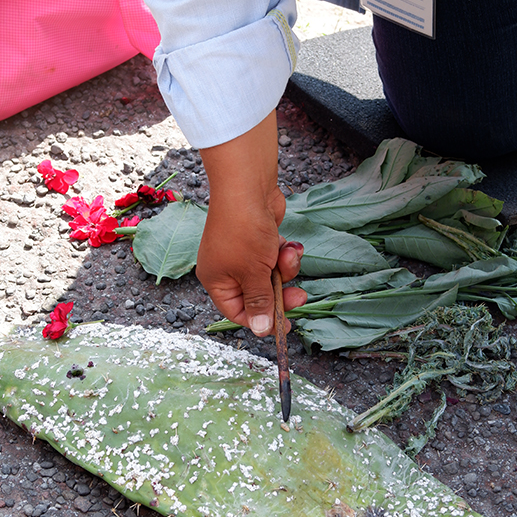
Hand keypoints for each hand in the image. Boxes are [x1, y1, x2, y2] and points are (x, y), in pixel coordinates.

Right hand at [197, 111, 306, 333]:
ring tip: (288, 255)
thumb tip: (260, 331)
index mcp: (217, 281)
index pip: (238, 312)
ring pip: (271, 275)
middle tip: (299, 296)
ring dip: (285, 269)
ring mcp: (243, 252)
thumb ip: (260, 302)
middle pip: (258, 294)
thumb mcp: (253, 273)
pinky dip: (284, 253)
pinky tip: (289, 244)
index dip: (261, 320)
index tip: (286, 326)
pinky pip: (275, 257)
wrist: (248, 186)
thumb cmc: (244, 230)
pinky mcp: (259, 239)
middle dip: (280, 293)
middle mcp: (227, 268)